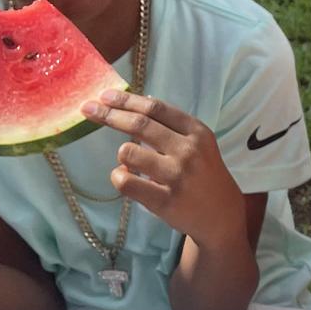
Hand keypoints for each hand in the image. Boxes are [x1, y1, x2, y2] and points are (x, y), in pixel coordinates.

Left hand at [81, 90, 243, 244]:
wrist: (222, 214)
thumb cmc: (204, 175)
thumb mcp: (200, 144)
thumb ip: (173, 126)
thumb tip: (138, 102)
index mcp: (197, 132)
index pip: (156, 108)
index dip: (127, 100)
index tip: (105, 95)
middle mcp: (189, 150)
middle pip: (139, 124)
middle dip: (109, 114)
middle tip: (88, 109)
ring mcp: (177, 176)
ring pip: (127, 152)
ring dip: (122, 155)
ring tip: (132, 163)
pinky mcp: (165, 200)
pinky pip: (125, 181)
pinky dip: (119, 176)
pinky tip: (127, 178)